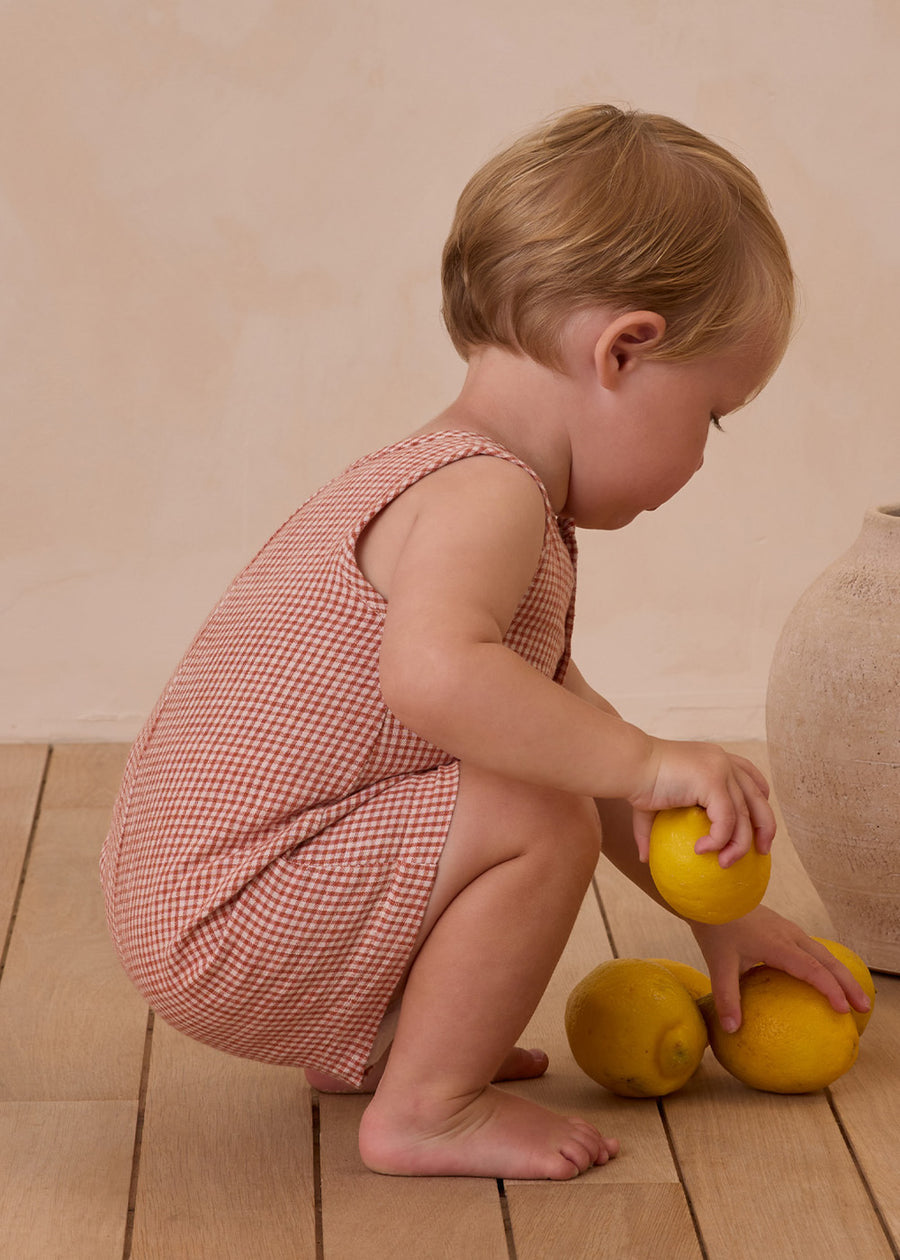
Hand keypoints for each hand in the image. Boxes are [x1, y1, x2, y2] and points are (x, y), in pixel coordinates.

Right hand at [629, 739, 774, 865]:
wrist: (628, 765)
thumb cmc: (635, 782)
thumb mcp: (652, 805)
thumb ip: (653, 830)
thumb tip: (645, 858)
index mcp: (714, 759)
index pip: (749, 775)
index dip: (760, 798)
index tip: (757, 824)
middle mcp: (723, 761)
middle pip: (759, 796)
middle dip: (766, 826)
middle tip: (763, 853)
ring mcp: (721, 769)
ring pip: (744, 815)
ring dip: (739, 846)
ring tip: (725, 864)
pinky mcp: (713, 781)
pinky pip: (725, 820)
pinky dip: (718, 840)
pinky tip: (702, 850)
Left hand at [692, 905, 871, 1032]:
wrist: (713, 897)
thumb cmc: (715, 928)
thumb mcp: (718, 964)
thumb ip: (726, 997)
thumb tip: (731, 1029)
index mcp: (777, 944)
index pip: (812, 968)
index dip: (830, 988)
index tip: (842, 1009)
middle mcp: (789, 935)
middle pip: (827, 960)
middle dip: (848, 983)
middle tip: (863, 1007)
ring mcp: (788, 929)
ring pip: (823, 952)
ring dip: (840, 973)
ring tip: (853, 997)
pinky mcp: (784, 928)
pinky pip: (812, 948)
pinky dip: (826, 965)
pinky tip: (824, 980)